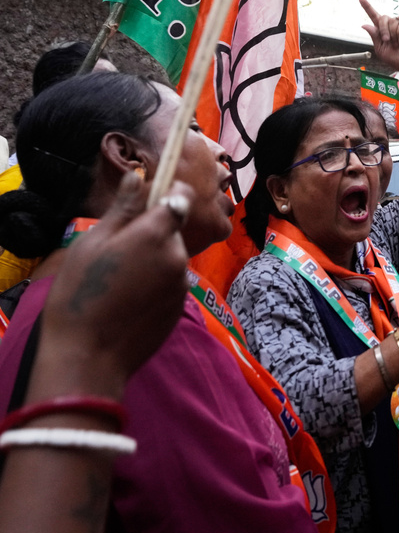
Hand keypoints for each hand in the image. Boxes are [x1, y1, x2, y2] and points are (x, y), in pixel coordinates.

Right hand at [38, 174, 192, 395]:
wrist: (89, 355)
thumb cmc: (82, 294)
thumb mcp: (94, 243)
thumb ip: (123, 209)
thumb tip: (138, 177)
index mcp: (158, 234)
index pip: (182, 197)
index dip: (169, 191)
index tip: (151, 195)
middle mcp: (179, 256)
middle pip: (174, 230)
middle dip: (153, 231)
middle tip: (117, 248)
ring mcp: (182, 283)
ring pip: (172, 256)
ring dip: (154, 257)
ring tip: (119, 276)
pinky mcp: (181, 307)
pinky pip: (170, 282)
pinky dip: (156, 281)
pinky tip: (128, 296)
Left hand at [359, 0, 398, 81]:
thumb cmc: (395, 58)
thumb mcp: (380, 50)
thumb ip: (374, 36)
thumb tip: (364, 25)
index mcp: (382, 31)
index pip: (374, 17)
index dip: (367, 8)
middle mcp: (392, 26)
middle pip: (383, 17)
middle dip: (383, 29)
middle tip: (386, 40)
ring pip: (393, 21)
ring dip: (393, 34)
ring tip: (397, 43)